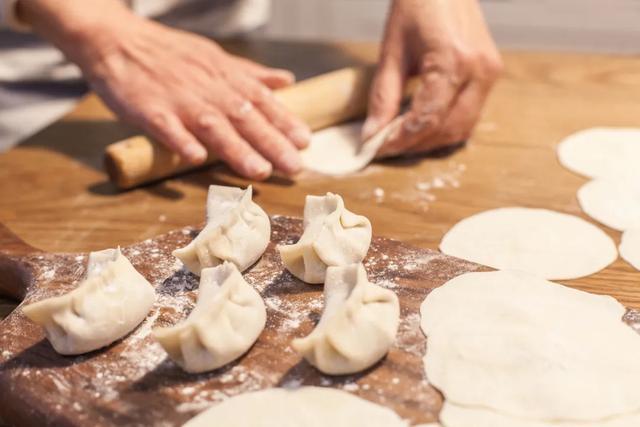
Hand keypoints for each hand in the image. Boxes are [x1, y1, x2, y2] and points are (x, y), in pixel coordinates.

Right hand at [19, 0, 310, 179]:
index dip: (284, 121)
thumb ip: (250, 73)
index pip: (261, 100)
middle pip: (244, 116)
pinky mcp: (146, 108)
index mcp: (223, 76)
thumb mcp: (214, 57)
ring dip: (236, 148)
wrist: (116, 39)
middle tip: (295, 166)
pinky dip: (180, 140)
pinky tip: (194, 158)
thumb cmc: (169, 53)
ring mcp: (176, 98)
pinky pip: (164, 126)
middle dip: (272, 142)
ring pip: (211, 125)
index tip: (306, 141)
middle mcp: (206, 87)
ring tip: (259, 171)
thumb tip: (286, 81)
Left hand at [363, 0, 501, 156]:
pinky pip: (469, 115)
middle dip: (415, 144)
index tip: (376, 148)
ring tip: (401, 138)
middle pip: (447, 129)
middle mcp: (479, 70)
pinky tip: (422, 125)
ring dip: (431, 140)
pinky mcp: (491, 74)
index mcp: (453, 60)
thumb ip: (382, 97)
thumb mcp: (391, 50)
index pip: (427, 118)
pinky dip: (445, 127)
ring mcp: (490, 73)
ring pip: (462, 128)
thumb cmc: (417, 4)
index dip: (400, 139)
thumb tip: (371, 135)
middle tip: (385, 146)